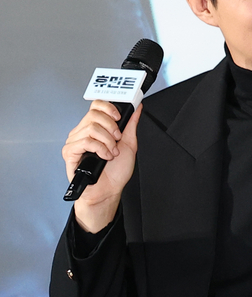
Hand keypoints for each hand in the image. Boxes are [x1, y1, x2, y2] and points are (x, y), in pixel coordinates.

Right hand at [62, 101, 141, 232]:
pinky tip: (104, 157)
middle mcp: (84, 132)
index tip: (119, 117)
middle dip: (111, 128)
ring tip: (111, 153)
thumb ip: (131, 125)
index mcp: (97, 128)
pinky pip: (85, 141)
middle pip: (94, 114)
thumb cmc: (116, 172)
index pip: (96, 106)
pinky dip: (100, 149)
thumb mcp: (129, 145)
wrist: (109, 190)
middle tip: (117, 141)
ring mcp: (76, 141)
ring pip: (91, 128)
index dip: (108, 108)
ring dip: (108, 142)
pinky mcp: (70, 152)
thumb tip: (137, 109)